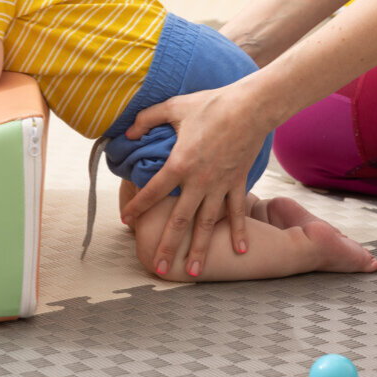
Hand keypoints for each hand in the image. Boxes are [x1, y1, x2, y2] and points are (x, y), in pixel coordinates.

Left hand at [119, 82, 272, 276]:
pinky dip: (240, 231)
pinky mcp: (238, 183)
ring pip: (206, 224)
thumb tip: (127, 133)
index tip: (125, 221)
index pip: (152, 191)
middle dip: (166, 245)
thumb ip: (146, 120)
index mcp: (179, 164)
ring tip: (192, 272)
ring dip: (199, 249)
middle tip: (157, 268)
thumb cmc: (210, 105)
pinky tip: (239, 251)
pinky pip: (237, 211)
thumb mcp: (173, 107)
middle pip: (178, 220)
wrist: (251, 107)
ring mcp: (220, 185)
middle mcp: (198, 181)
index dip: (137, 207)